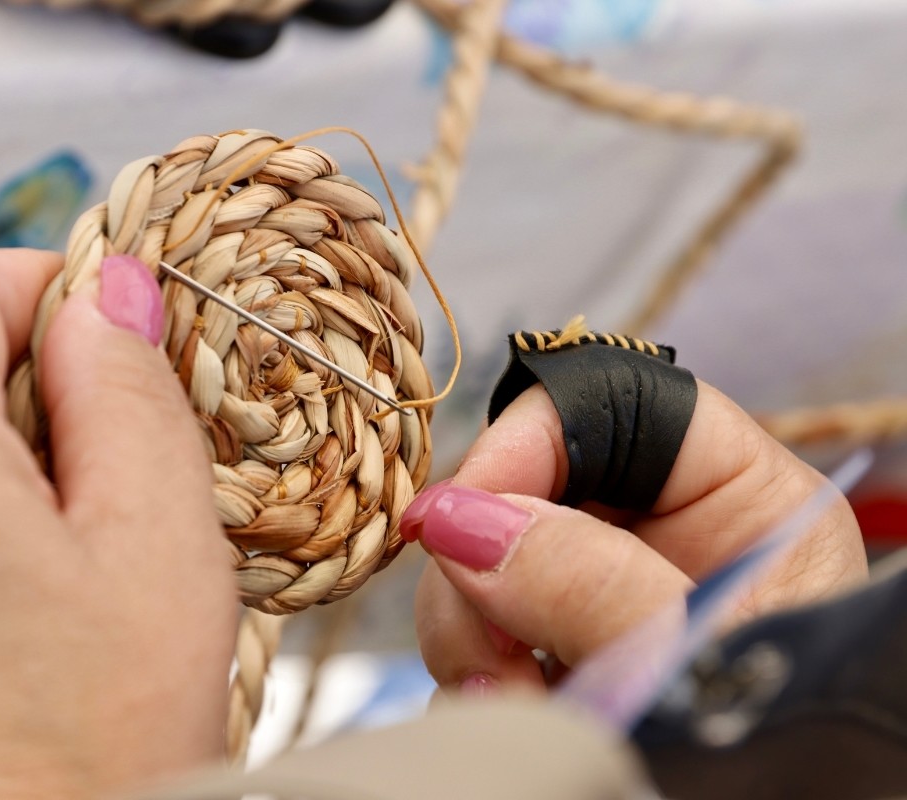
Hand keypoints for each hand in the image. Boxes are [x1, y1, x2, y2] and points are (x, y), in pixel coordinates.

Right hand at [409, 382, 865, 693]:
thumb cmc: (789, 756)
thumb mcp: (693, 659)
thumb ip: (587, 582)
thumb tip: (457, 520)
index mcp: (739, 502)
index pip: (616, 403)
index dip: (530, 442)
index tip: (461, 516)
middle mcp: (662, 540)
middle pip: (525, 485)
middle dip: (482, 566)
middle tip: (494, 658)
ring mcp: (601, 598)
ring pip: (481, 562)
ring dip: (470, 633)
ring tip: (512, 701)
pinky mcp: (557, 654)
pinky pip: (475, 633)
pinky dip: (471, 676)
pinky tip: (509, 713)